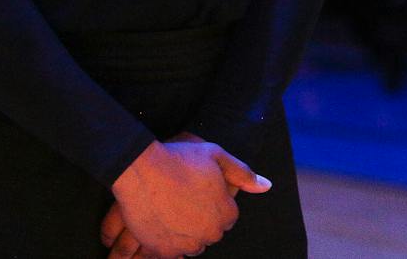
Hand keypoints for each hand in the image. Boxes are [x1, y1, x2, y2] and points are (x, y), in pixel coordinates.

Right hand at [106, 138, 270, 257]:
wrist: (141, 169)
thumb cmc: (180, 159)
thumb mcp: (217, 156)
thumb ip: (243, 173)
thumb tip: (266, 186)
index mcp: (225, 214)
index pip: (228, 217)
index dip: (215, 203)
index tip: (202, 193)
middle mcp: (209, 234)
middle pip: (210, 233)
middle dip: (202, 220)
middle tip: (186, 200)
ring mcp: (185, 245)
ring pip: (192, 245)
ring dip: (186, 233)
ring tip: (173, 211)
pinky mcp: (161, 251)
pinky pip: (171, 254)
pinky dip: (168, 243)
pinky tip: (162, 225)